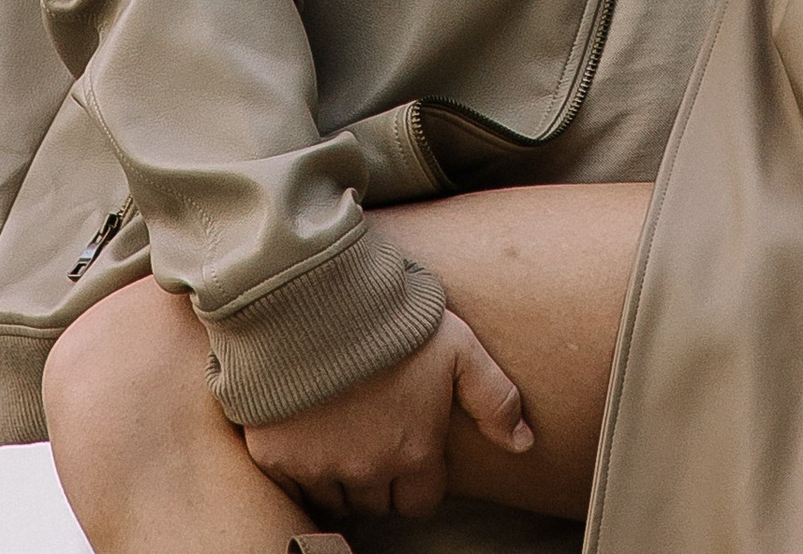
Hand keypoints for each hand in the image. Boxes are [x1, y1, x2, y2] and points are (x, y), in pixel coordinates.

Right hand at [243, 306, 530, 523]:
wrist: (315, 300)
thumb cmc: (392, 319)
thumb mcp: (458, 346)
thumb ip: (494, 397)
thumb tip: (524, 443)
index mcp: (413, 453)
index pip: (420, 502)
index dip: (418, 477)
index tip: (409, 444)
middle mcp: (367, 472)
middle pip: (377, 502)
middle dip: (381, 476)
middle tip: (374, 430)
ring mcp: (319, 469)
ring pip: (336, 497)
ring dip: (341, 474)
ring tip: (342, 427)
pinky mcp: (277, 459)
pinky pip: (293, 487)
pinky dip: (300, 468)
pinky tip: (308, 431)